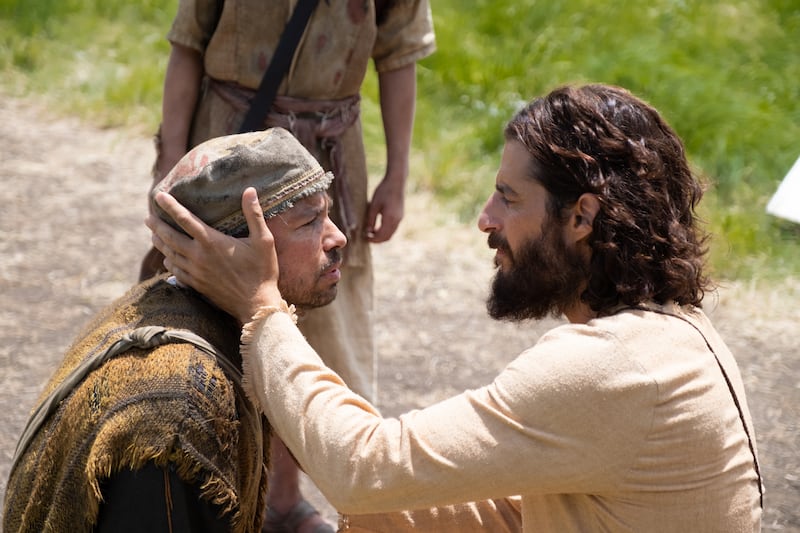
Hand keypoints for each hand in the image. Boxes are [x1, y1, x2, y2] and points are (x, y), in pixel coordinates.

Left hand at [145, 187, 282, 323]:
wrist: (256, 304)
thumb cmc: (262, 271)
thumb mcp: (264, 240)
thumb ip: (254, 214)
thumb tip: (250, 190)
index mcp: (212, 242)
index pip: (185, 219)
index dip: (170, 206)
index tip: (158, 196)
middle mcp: (199, 256)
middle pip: (170, 237)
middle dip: (157, 226)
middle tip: (148, 217)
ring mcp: (195, 272)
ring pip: (170, 254)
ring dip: (160, 243)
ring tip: (153, 235)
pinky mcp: (197, 285)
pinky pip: (176, 272)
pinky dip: (169, 263)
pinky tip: (167, 260)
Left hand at [364, 174, 404, 242]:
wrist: (396, 181)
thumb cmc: (383, 191)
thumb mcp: (374, 205)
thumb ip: (371, 220)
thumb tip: (367, 231)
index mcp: (390, 219)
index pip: (381, 236)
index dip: (373, 239)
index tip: (364, 238)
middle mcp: (397, 220)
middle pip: (387, 237)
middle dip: (377, 239)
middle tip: (367, 237)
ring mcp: (400, 218)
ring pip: (391, 233)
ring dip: (382, 235)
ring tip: (371, 231)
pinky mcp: (400, 215)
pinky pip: (393, 227)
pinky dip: (386, 230)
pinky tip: (378, 225)